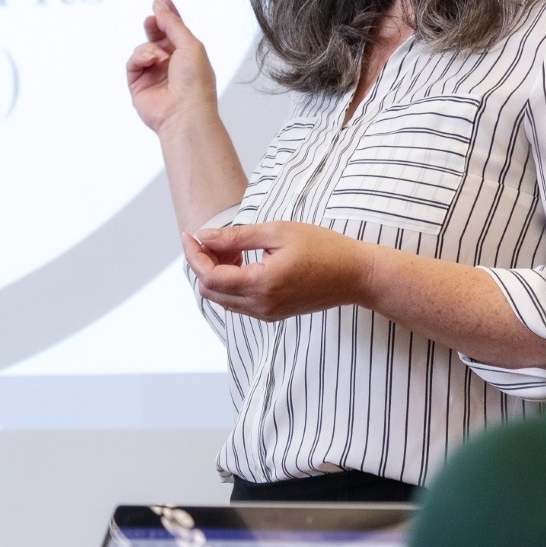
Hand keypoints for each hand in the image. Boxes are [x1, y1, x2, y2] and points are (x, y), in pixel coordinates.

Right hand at [126, 0, 218, 135]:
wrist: (184, 111)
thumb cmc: (195, 82)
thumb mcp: (190, 44)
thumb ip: (173, 24)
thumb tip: (159, 7)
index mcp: (188, 55)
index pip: (175, 30)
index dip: (168, 14)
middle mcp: (171, 64)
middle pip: (157, 37)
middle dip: (154, 26)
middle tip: (151, 18)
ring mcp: (154, 74)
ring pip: (142, 48)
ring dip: (150, 47)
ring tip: (160, 57)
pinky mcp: (138, 84)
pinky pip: (133, 61)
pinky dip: (140, 58)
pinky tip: (151, 62)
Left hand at [183, 222, 371, 321]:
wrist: (356, 275)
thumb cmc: (324, 248)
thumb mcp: (278, 232)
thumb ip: (236, 236)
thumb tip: (204, 237)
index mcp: (262, 284)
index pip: (210, 277)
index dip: (194, 256)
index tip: (189, 236)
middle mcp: (261, 306)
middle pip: (211, 291)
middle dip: (204, 264)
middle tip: (215, 239)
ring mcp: (267, 314)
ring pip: (223, 299)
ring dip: (218, 274)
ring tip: (233, 248)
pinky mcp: (273, 314)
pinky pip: (239, 303)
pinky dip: (232, 283)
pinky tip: (245, 261)